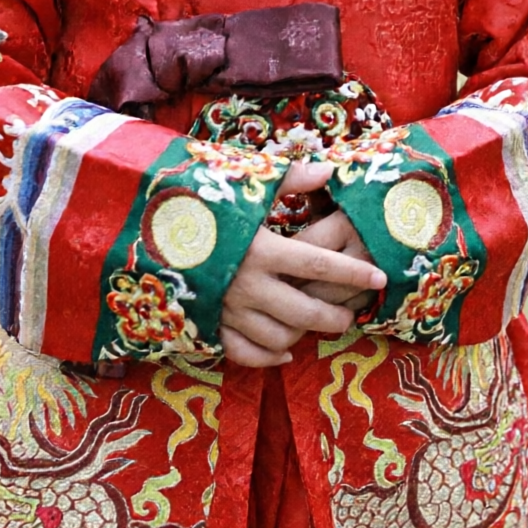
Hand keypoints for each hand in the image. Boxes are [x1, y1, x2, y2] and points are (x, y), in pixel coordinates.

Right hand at [219, 163, 386, 367]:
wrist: (147, 236)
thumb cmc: (206, 209)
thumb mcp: (247, 189)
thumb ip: (290, 180)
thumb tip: (330, 170)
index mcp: (264, 249)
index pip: (321, 265)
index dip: (355, 272)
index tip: (380, 278)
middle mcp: (249, 285)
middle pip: (305, 311)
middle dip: (335, 317)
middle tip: (353, 315)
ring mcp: (229, 311)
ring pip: (278, 337)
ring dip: (304, 336)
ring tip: (320, 325)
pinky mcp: (210, 328)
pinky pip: (244, 354)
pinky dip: (267, 357)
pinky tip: (285, 351)